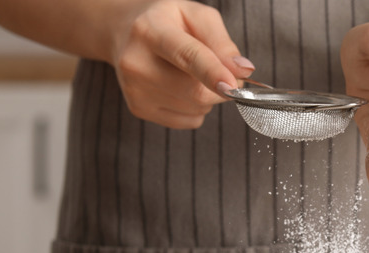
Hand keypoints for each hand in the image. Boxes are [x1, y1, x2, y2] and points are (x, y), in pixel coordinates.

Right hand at [111, 0, 253, 128]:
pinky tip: (179, 86)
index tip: (232, 86)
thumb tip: (242, 71)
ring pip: (197, 109)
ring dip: (207, 96)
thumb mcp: (197, 16)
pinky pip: (189, 121)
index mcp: (151, 31)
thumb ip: (223, 42)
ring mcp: (135, 90)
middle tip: (220, 70)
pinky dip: (196, 108)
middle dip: (221, 86)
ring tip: (188, 73)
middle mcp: (137, 62)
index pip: (187, 56)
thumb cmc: (169, 23)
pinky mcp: (139, 109)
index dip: (212, 73)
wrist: (126, 33)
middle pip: (196, 91)